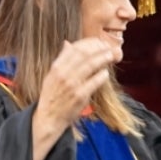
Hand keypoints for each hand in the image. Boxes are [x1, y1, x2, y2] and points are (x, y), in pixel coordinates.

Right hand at [32, 38, 122, 159]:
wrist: (49, 117)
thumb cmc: (52, 96)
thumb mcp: (52, 75)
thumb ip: (61, 59)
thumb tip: (68, 43)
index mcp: (56, 67)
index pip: (75, 48)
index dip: (89, 43)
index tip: (99, 42)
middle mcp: (63, 73)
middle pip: (84, 54)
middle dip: (99, 48)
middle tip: (109, 47)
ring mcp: (72, 84)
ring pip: (90, 65)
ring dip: (103, 58)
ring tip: (111, 55)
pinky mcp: (80, 96)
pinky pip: (94, 82)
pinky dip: (102, 75)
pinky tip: (106, 73)